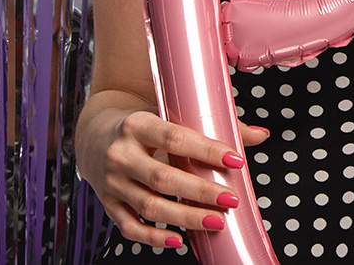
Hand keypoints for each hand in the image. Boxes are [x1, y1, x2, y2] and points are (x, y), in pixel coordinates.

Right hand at [83, 106, 268, 247]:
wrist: (94, 136)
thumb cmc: (144, 124)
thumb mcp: (169, 114)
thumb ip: (213, 124)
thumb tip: (260, 135)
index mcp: (137, 124)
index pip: (175, 138)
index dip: (206, 150)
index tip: (236, 160)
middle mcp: (120, 154)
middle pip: (163, 178)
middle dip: (200, 191)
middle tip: (232, 199)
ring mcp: (111, 182)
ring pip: (149, 206)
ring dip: (185, 217)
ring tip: (217, 222)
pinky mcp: (108, 204)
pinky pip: (130, 227)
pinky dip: (154, 238)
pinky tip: (179, 240)